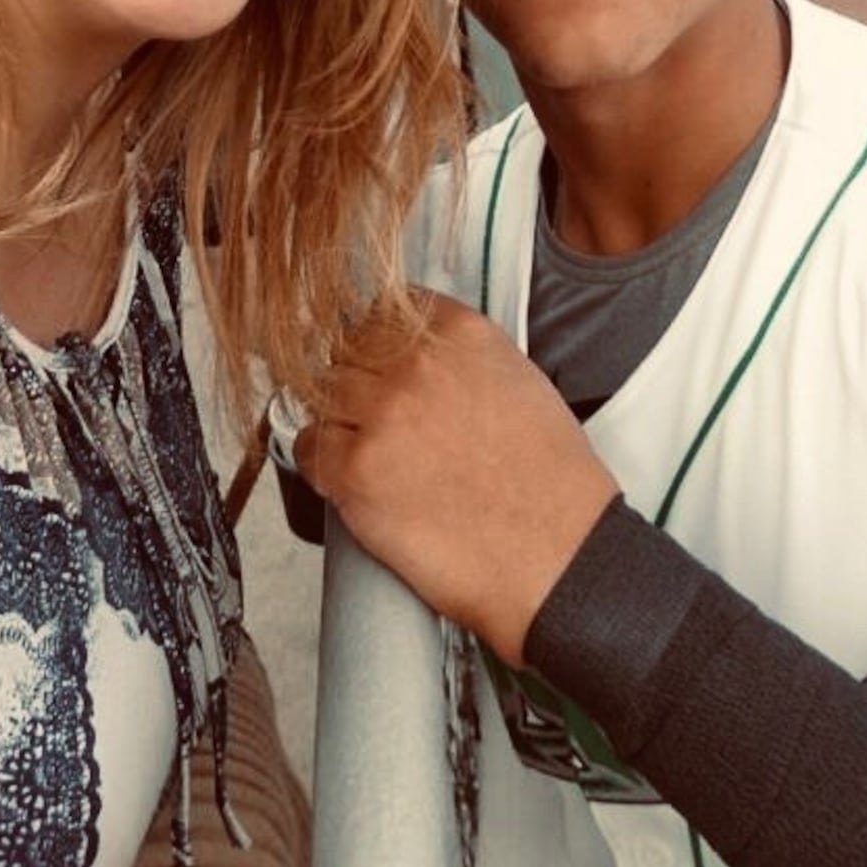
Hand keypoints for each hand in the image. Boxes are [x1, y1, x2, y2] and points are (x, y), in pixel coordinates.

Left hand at [296, 291, 618, 663]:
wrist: (558, 557)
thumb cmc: (550, 481)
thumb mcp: (519, 379)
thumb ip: (461, 354)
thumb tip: (416, 353)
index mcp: (460, 332)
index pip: (384, 309)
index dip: (379, 342)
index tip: (382, 365)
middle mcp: (417, 363)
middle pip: (347, 348)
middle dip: (357, 379)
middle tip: (375, 416)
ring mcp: (382, 414)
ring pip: (322, 392)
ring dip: (337, 418)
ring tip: (366, 450)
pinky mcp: (357, 472)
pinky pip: (307, 448)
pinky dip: (320, 462)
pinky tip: (348, 480)